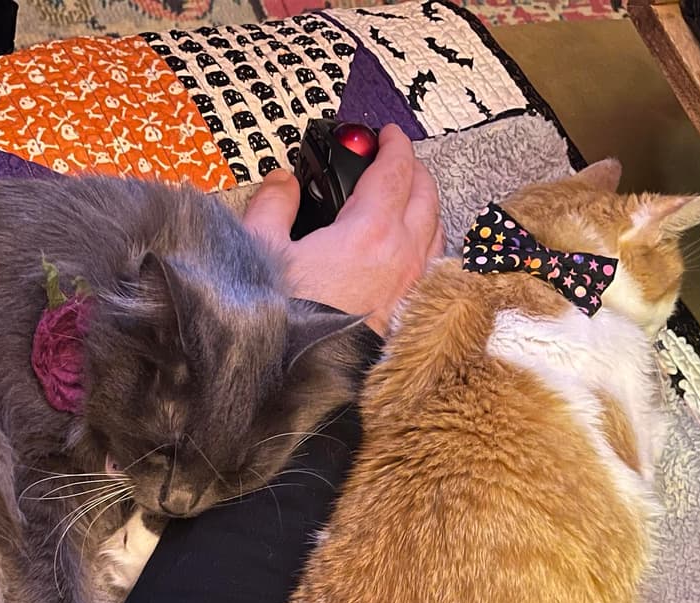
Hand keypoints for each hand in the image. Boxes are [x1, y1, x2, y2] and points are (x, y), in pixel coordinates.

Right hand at [243, 125, 443, 334]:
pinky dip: (427, 242)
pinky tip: (410, 247)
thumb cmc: (286, 317)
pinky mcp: (411, 311)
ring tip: (406, 199)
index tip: (385, 134)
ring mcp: (412, 284)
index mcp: (371, 229)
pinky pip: (433, 263)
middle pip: (426, 194)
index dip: (394, 144)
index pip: (396, 170)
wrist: (303, 372)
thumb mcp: (263, 248)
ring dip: (425, 204)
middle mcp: (402, 253)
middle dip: (413, 168)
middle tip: (395, 160)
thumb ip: (274, 204)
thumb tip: (283, 181)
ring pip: (436, 228)